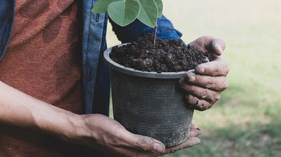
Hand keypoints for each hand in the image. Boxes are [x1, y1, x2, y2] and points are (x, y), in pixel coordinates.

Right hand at [75, 114, 200, 155]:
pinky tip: (163, 126)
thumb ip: (139, 142)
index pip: (166, 149)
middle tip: (197, 130)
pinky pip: (150, 137)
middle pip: (166, 146)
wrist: (83, 129)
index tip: (197, 135)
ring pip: (159, 141)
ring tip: (185, 128)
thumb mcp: (119, 135)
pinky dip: (161, 132)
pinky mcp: (129, 137)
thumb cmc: (99, 130)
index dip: (183, 143)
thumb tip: (162, 148)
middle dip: (182, 139)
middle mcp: (138, 151)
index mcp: (138, 153)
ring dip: (173, 135)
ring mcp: (133, 145)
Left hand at [179, 36, 228, 110]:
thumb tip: (219, 51)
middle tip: (186, 76)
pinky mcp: (207, 102)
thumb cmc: (198, 51)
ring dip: (193, 90)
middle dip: (199, 80)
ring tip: (181, 83)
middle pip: (213, 83)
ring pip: (207, 94)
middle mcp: (221, 82)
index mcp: (223, 67)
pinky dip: (195, 102)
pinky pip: (204, 105)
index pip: (219, 69)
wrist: (186, 63)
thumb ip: (215, 42)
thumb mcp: (205, 42)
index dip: (208, 69)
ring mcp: (215, 93)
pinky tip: (186, 97)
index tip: (196, 68)